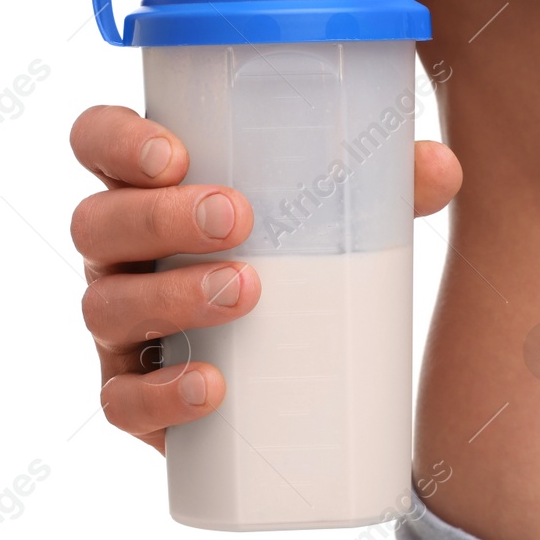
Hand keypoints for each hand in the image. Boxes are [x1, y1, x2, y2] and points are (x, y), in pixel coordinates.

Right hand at [69, 104, 460, 452]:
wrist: (284, 367)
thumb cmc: (298, 257)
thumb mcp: (340, 211)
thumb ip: (387, 182)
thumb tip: (442, 167)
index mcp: (147, 185)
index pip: (97, 142)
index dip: (116, 140)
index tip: (174, 153)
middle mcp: (117, 250)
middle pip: (98, 222)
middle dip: (160, 217)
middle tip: (238, 218)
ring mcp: (117, 322)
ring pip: (106, 306)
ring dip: (170, 296)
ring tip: (246, 293)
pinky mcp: (132, 392)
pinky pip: (120, 400)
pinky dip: (160, 395)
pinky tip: (212, 387)